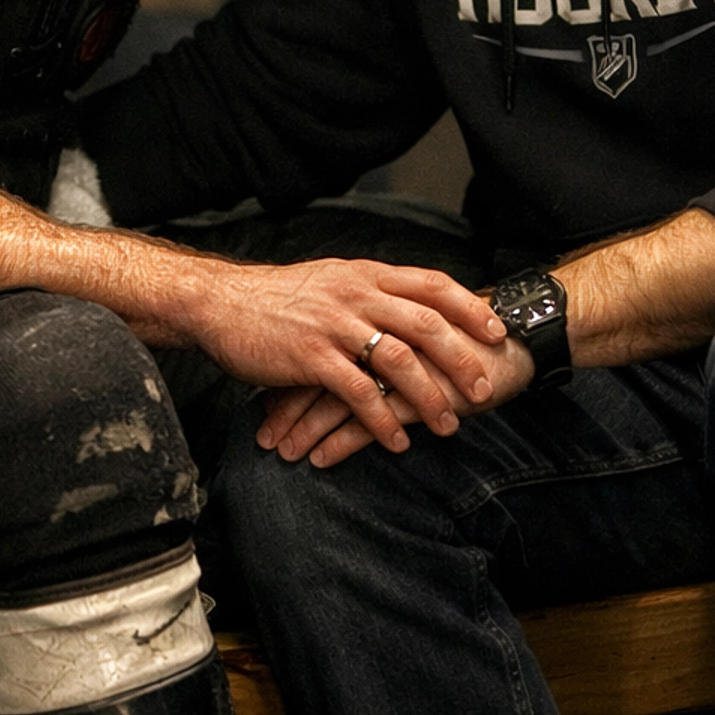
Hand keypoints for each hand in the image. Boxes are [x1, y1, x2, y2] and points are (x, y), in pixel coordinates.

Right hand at [181, 256, 506, 454]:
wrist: (218, 304)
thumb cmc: (275, 299)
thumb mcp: (329, 281)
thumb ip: (368, 293)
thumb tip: (407, 308)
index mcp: (364, 275)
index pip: (432, 284)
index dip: (469, 307)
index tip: (496, 330)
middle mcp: (355, 295)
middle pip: (426, 324)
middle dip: (461, 359)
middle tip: (483, 390)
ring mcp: (334, 325)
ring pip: (399, 360)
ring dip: (429, 397)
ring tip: (448, 426)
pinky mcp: (310, 357)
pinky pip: (359, 393)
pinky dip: (383, 420)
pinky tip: (397, 440)